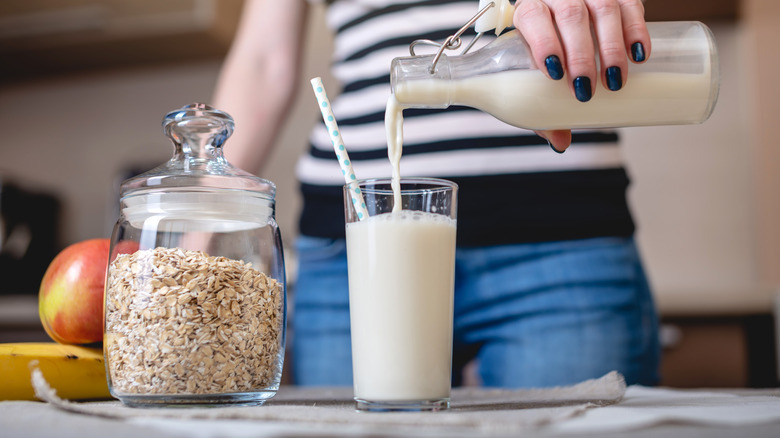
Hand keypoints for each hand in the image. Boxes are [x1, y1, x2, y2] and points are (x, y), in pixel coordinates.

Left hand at [512, 0, 648, 151]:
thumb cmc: (546, 47)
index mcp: (530, 9)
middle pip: (570, 15)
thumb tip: (560, 143)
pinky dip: (637, 30)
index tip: (554, 71)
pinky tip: (639, 55)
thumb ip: (544, 105)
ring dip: (611, 47)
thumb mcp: (536, 71)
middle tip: (586, 88)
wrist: (559, 16)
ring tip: (615, 80)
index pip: (534, 17)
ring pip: (603, 9)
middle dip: (580, 54)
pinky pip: (631, 4)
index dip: (544, 42)